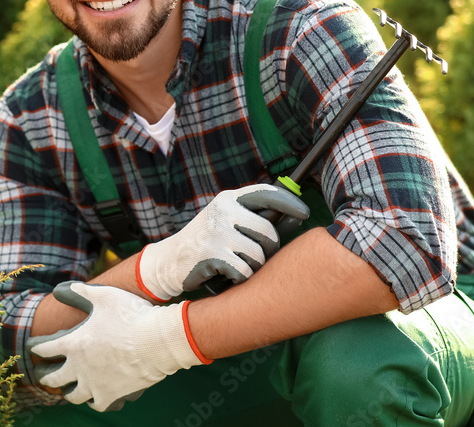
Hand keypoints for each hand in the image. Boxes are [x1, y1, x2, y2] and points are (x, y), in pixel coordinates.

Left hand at [27, 282, 207, 411]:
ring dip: (67, 391)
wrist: (157, 341)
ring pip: (73, 395)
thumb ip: (80, 292)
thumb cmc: (130, 315)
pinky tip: (93, 398)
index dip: (36, 348)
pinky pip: (96, 404)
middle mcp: (79, 367)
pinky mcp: (111, 395)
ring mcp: (94, 384)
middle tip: (42, 374)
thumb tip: (59, 289)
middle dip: (45, 376)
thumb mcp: (104, 295)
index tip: (33, 347)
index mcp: (73, 344)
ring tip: (67, 389)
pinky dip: (93, 401)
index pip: (44, 349)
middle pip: (53, 378)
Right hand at [137, 183, 308, 299]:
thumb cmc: (207, 243)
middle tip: (254, 257)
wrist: (168, 262)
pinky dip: (239, 279)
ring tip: (236, 266)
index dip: (289, 203)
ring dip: (252, 267)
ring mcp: (216, 231)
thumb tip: (294, 217)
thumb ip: (253, 219)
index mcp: (228, 199)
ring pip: (258, 255)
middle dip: (268, 250)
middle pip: (268, 232)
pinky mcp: (211, 253)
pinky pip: (244, 271)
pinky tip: (226, 275)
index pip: (266, 193)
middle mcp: (223, 210)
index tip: (304, 213)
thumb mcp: (226, 222)